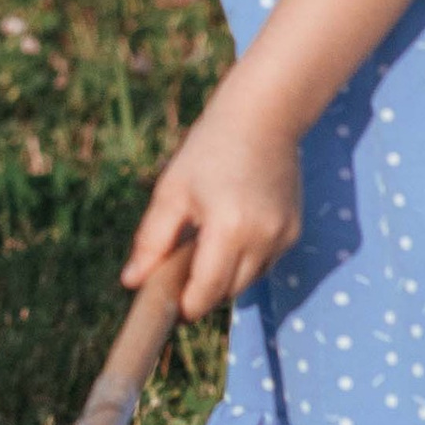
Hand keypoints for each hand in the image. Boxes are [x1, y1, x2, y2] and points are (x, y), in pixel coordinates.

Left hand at [124, 74, 303, 318]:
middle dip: (200, 292)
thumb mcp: (172, 192)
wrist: (263, 117)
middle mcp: (262, 239)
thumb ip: (151, 241)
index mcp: (229, 229)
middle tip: (176, 272)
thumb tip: (131, 282)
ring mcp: (283, 237)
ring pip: (247, 283)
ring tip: (202, 244)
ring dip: (223, 278)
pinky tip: (227, 233)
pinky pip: (263, 264)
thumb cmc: (209, 149)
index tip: (165, 304)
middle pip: (226, 293)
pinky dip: (243, 261)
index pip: (205, 293)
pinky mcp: (293, 232)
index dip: (183, 306)